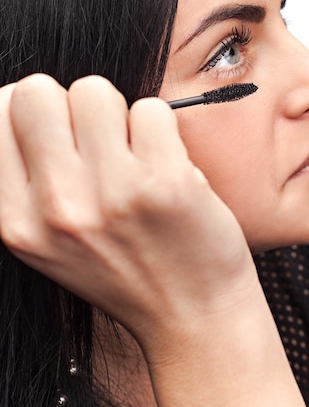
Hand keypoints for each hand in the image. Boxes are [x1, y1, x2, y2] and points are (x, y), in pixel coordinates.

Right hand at [0, 74, 255, 347]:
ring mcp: (112, 194)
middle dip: (70, 103)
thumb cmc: (124, 269)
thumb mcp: (50, 240)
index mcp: (17, 221)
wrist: (192, 315)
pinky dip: (161, 129)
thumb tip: (19, 96)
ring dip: (120, 114)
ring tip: (135, 154)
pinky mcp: (165, 182)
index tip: (59, 127)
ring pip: (95, 91)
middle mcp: (56, 208)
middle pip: (37, 91)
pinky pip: (151, 109)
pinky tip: (166, 164)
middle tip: (98, 137)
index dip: (32, 110)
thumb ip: (28, 177)